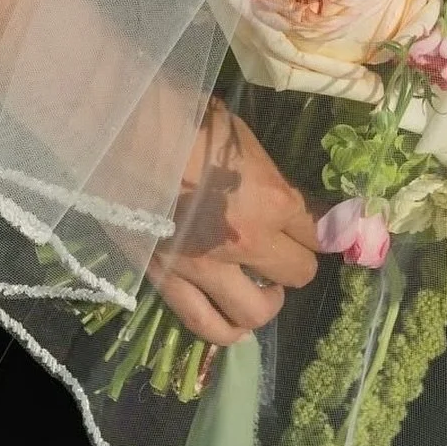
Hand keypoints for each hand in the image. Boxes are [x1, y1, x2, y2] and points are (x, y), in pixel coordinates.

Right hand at [147, 99, 318, 344]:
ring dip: (270, 301)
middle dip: (299, 260)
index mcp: (273, 198)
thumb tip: (282, 189)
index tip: (322, 225)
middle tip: (288, 249)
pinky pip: (206, 325)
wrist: (123, 130)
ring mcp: (209, 268)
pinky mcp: (170, 282)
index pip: (320, 230)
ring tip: (266, 289)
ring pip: (257, 312)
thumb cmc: (185, 117)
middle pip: (299, 272)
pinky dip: (227, 328)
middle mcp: (249, 241)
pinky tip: (233, 317)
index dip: (324, 227)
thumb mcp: (241, 135)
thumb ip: (267, 172)